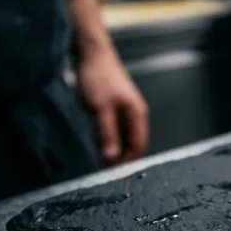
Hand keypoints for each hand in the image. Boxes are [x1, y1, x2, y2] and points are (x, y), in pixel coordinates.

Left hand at [77, 50, 148, 165]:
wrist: (92, 54)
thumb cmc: (98, 79)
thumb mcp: (101, 109)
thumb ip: (107, 134)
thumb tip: (111, 158)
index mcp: (137, 115)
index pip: (138, 146)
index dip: (128, 162)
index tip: (113, 175)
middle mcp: (135, 114)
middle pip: (132, 143)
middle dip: (120, 158)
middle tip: (103, 172)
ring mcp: (125, 111)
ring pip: (122, 137)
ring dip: (113, 149)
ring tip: (99, 162)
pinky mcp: (114, 108)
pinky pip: (114, 129)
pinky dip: (107, 139)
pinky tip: (97, 144)